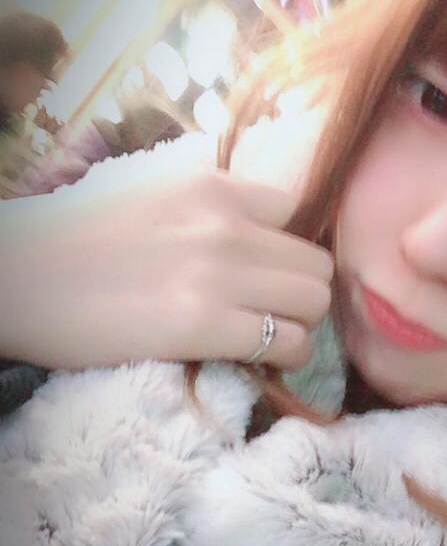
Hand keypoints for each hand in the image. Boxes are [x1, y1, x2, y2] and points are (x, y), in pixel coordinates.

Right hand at [0, 166, 332, 369]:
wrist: (17, 278)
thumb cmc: (78, 241)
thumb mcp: (155, 196)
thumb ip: (212, 208)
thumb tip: (261, 235)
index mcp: (213, 186)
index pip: (297, 212)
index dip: (288, 248)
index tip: (270, 272)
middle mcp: (227, 224)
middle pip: (317, 264)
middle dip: (303, 293)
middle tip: (274, 312)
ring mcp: (219, 274)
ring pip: (315, 303)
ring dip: (299, 326)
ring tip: (268, 337)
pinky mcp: (204, 326)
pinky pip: (289, 343)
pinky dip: (284, 356)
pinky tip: (257, 359)